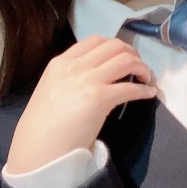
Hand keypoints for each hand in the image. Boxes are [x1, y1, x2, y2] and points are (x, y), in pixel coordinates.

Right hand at [6, 36, 157, 173]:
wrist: (38, 147)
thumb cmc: (45, 125)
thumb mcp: (53, 88)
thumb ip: (72, 77)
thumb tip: (98, 75)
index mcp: (61, 62)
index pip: (95, 40)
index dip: (116, 46)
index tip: (124, 56)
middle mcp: (74, 66)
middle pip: (115, 46)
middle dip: (132, 54)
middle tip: (139, 67)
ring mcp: (87, 80)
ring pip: (126, 60)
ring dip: (142, 68)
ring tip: (146, 79)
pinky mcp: (100, 98)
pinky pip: (131, 87)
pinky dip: (144, 90)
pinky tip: (148, 94)